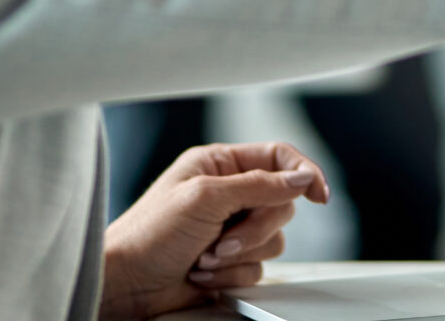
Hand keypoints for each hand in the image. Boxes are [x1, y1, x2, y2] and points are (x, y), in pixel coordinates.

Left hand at [100, 141, 328, 320]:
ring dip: (241, 252)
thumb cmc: (149, 234)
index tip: (319, 195)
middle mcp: (229, 193)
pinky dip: (233, 273)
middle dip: (256, 226)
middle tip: (226, 239)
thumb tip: (302, 176)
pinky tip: (203, 272)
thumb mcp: (205, 198)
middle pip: (281, 202)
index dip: (304, 172)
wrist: (125, 286)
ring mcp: (231, 228)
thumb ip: (259, 185)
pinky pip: (258, 266)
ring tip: (205, 257)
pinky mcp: (230, 260)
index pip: (278, 158)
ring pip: (273, 237)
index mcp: (220, 164)